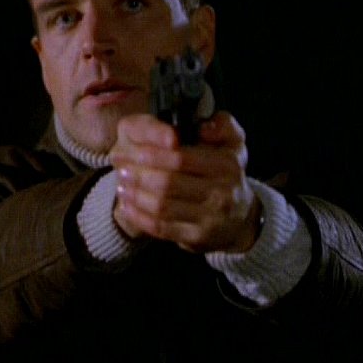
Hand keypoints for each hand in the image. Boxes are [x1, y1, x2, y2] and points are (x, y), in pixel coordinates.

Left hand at [109, 112, 261, 252]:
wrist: (241, 218)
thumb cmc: (227, 174)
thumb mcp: (233, 142)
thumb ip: (222, 125)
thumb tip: (203, 127)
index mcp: (226, 164)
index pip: (180, 158)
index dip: (153, 154)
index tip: (133, 151)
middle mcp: (221, 193)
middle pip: (168, 183)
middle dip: (139, 175)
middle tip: (122, 169)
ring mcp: (210, 218)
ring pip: (162, 206)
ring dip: (136, 196)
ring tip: (121, 186)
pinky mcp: (197, 238)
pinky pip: (162, 227)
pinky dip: (140, 217)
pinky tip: (128, 206)